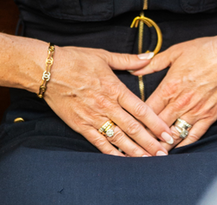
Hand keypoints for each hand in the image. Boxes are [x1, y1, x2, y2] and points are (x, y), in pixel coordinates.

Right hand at [41, 46, 174, 157]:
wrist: (47, 70)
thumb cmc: (74, 60)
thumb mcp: (103, 56)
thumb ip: (128, 60)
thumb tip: (149, 56)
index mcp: (114, 88)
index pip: (141, 110)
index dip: (156, 124)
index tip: (168, 133)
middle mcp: (106, 105)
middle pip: (133, 128)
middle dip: (151, 142)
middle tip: (165, 153)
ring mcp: (93, 117)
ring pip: (119, 138)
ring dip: (136, 151)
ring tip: (150, 160)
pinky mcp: (81, 125)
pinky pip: (99, 143)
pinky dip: (112, 152)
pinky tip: (123, 160)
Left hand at [128, 28, 216, 147]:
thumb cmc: (204, 51)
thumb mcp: (174, 52)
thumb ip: (152, 64)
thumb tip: (134, 70)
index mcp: (169, 86)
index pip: (147, 109)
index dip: (137, 119)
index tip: (129, 124)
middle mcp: (181, 102)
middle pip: (158, 124)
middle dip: (146, 134)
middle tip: (136, 142)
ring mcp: (196, 111)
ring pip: (174, 133)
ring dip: (163, 143)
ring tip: (152, 150)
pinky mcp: (210, 116)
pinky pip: (194, 135)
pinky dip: (184, 144)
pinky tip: (175, 149)